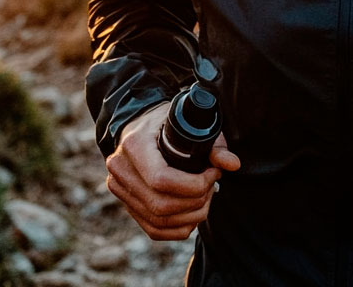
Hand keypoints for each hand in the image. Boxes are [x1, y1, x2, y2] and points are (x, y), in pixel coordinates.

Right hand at [104, 101, 241, 239]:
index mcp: (134, 144)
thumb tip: (233, 164)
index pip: (161, 179)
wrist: (138, 124)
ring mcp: (120, 189)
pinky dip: (178, 229)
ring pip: (158, 220)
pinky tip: (193, 216)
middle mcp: (121, 169)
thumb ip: (213, 144)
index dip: (193, 185)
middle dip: (196, 202)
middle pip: (161, 205)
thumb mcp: (190, 124)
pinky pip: (153, 229)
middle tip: (213, 187)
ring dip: (190, 217)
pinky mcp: (125, 204)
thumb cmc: (167, 122)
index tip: (213, 174)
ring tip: (206, 198)